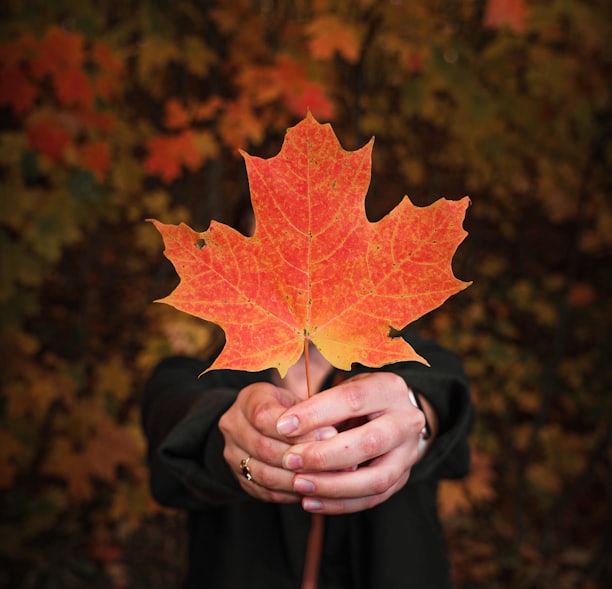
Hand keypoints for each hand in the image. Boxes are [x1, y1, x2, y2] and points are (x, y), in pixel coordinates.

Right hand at [218, 382, 336, 502]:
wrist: (261, 425)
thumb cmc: (287, 409)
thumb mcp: (296, 401)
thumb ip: (310, 415)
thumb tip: (334, 436)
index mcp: (247, 400)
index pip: (264, 416)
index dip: (297, 429)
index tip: (329, 434)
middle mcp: (233, 427)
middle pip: (265, 448)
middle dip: (302, 456)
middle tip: (333, 461)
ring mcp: (233, 455)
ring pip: (265, 475)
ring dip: (298, 479)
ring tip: (327, 478)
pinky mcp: (240, 479)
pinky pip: (266, 492)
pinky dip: (292, 493)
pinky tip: (313, 489)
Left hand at [275, 372, 429, 514]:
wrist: (394, 414)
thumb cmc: (360, 399)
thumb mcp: (344, 388)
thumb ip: (322, 405)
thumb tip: (287, 428)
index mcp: (389, 389)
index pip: (353, 399)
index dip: (315, 413)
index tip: (283, 426)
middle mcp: (407, 421)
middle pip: (369, 443)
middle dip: (324, 455)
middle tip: (289, 459)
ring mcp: (409, 453)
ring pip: (376, 479)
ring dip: (333, 485)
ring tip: (299, 484)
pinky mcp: (403, 478)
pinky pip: (373, 499)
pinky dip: (340, 504)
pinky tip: (311, 501)